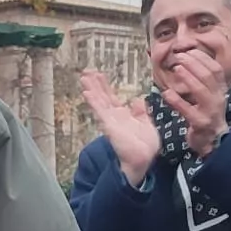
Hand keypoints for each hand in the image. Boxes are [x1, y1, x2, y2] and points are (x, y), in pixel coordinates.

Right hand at [79, 70, 160, 185]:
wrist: (143, 159)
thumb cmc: (146, 145)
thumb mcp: (146, 123)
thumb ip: (141, 111)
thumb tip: (137, 100)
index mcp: (123, 115)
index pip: (111, 97)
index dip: (105, 86)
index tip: (99, 74)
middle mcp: (114, 116)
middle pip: (102, 96)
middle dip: (95, 84)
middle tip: (86, 71)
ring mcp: (110, 121)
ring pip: (99, 101)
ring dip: (91, 89)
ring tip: (83, 77)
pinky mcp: (109, 126)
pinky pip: (100, 112)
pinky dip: (94, 102)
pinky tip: (87, 93)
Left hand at [163, 51, 228, 156]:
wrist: (212, 141)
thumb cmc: (206, 115)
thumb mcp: (209, 96)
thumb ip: (203, 81)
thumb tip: (189, 61)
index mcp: (220, 90)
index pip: (215, 69)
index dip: (203, 58)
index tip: (190, 50)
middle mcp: (218, 98)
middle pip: (208, 76)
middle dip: (193, 63)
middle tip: (179, 56)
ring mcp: (210, 111)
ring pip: (200, 90)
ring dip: (188, 77)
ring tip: (176, 68)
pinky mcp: (201, 123)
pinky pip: (188, 110)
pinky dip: (177, 101)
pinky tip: (166, 93)